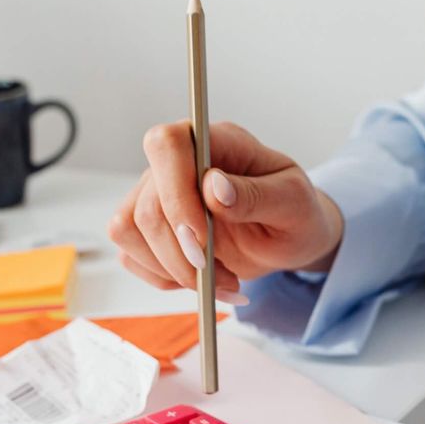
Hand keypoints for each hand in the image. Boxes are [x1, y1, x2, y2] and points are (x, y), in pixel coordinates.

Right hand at [109, 120, 343, 301]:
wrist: (289, 238)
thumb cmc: (295, 212)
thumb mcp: (293, 203)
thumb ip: (256, 194)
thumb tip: (214, 187)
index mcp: (215, 142)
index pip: (167, 145)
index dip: (175, 193)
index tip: (201, 237)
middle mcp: (178, 164)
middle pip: (145, 204)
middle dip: (180, 252)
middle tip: (222, 275)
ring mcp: (157, 195)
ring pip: (129, 231)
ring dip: (173, 269)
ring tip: (221, 280)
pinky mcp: (148, 229)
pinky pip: (132, 255)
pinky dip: (167, 279)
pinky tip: (203, 281)